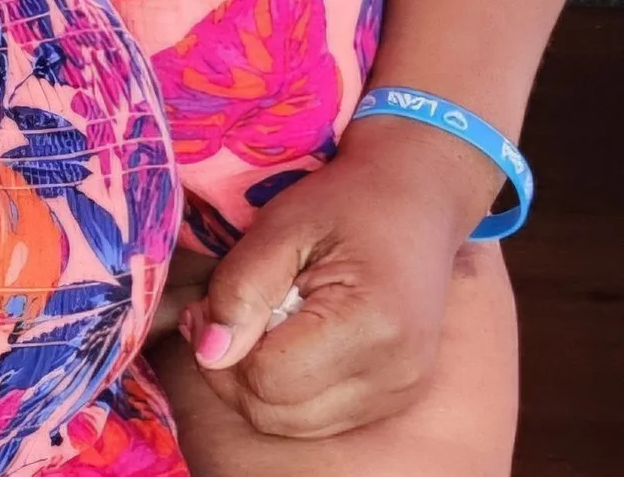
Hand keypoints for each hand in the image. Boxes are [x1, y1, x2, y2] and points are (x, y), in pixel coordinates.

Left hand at [180, 117, 499, 438]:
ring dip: (256, 384)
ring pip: (296, 424)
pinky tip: (282, 340)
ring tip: (249, 324)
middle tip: (216, 316)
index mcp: (372, 325)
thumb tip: (209, 352)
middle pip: (279, 413)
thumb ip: (242, 287)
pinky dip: (288, 388)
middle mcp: (394, 375)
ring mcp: (400, 393)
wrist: (417, 199)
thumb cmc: (347, 201)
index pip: (269, 378)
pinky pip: (320, 417)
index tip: (206, 305)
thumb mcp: (283, 225)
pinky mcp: (395, 398)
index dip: (222, 347)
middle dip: (231, 372)